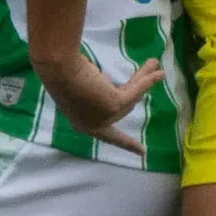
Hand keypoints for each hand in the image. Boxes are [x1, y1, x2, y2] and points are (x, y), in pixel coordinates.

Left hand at [32, 55, 162, 155]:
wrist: (58, 66)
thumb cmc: (61, 73)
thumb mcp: (80, 90)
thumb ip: (99, 94)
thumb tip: (118, 88)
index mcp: (82, 124)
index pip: (106, 136)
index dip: (125, 142)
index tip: (142, 152)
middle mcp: (94, 125)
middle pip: (122, 108)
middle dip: (137, 86)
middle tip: (148, 70)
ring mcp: (104, 116)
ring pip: (130, 97)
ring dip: (144, 79)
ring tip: (154, 63)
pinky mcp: (114, 105)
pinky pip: (135, 91)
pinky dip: (146, 80)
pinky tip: (157, 72)